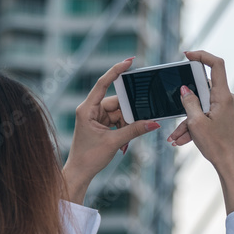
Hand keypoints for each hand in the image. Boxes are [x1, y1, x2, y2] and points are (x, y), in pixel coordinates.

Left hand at [63, 57, 159, 203]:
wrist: (80, 172)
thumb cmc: (89, 157)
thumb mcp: (114, 142)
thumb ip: (135, 130)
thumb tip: (154, 123)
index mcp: (87, 108)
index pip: (102, 84)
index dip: (116, 71)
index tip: (129, 61)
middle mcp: (90, 109)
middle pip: (116, 101)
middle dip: (129, 112)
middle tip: (138, 120)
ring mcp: (96, 116)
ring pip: (120, 112)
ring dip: (128, 123)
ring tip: (125, 138)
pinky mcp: (101, 124)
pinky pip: (118, 119)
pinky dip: (125, 126)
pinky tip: (125, 138)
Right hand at [168, 50, 233, 212]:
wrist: (232, 166)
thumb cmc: (217, 145)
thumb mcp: (196, 123)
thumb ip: (189, 103)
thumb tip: (185, 90)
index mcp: (224, 96)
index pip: (216, 65)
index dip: (202, 56)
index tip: (187, 55)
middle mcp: (230, 100)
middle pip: (204, 91)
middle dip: (187, 104)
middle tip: (176, 115)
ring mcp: (230, 110)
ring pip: (204, 108)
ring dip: (189, 121)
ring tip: (175, 138)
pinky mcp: (228, 119)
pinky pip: (209, 116)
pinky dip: (197, 126)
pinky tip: (183, 140)